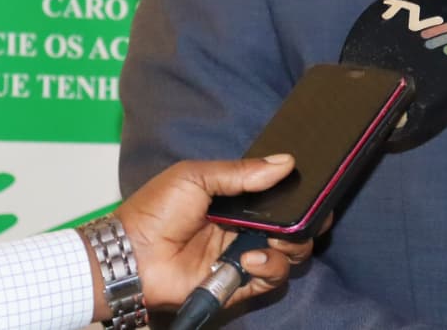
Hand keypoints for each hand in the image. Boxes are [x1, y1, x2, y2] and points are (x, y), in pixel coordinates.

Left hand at [112, 155, 312, 312]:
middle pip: (293, 226)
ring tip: (271, 240)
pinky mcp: (238, 284)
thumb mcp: (197, 176)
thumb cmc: (156, 209)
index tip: (314, 188)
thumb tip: (286, 162)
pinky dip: (269, 268)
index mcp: (236, 199)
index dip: (298, 193)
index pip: (278, 196)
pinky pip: (270, 279)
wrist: (133, 253)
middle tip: (300, 216)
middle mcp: (244, 228)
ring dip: (290, 246)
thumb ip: (242, 172)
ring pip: (289, 254)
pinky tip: (250, 259)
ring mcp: (242, 256)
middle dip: (305, 221)